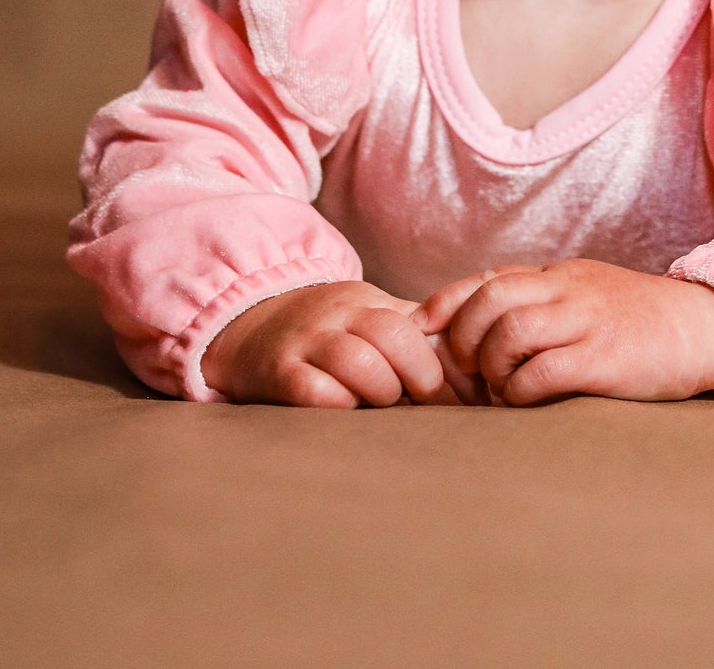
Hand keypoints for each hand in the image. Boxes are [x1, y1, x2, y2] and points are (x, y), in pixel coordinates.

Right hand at [202, 279, 452, 408]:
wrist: (244, 323)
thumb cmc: (321, 330)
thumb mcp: (365, 315)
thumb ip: (412, 334)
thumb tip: (468, 370)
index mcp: (366, 300)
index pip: (416, 324)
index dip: (438, 364)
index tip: (451, 395)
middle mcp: (337, 315)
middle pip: (394, 336)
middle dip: (417, 377)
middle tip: (419, 402)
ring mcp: (307, 342)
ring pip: (359, 363)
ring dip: (380, 392)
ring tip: (379, 404)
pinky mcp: (278, 373)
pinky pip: (317, 391)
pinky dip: (339, 406)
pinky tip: (343, 411)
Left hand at [414, 259, 713, 406]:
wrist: (705, 328)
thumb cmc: (639, 324)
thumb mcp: (586, 297)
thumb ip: (542, 305)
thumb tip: (483, 332)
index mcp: (559, 276)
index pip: (486, 278)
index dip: (445, 303)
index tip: (420, 330)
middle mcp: (567, 290)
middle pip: (488, 300)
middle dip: (461, 340)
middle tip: (466, 375)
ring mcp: (586, 321)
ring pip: (508, 333)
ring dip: (492, 368)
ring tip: (501, 390)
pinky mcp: (604, 358)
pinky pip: (542, 372)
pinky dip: (521, 392)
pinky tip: (527, 403)